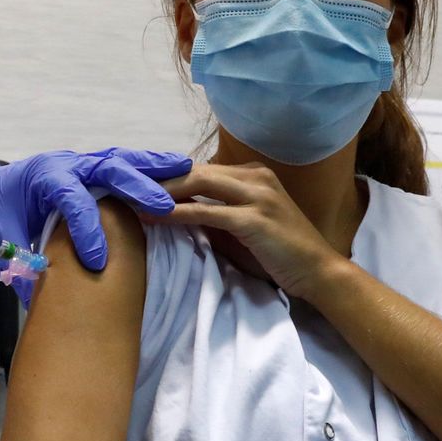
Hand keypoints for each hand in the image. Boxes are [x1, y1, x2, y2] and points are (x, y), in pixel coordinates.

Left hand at [0, 147, 190, 270]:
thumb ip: (14, 258)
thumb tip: (36, 290)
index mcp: (39, 178)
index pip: (68, 197)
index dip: (85, 228)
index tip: (98, 262)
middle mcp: (63, 163)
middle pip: (103, 168)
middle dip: (133, 186)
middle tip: (162, 207)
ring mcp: (79, 163)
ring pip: (119, 160)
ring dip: (152, 166)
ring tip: (185, 169)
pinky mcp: (89, 169)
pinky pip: (122, 165)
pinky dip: (148, 167)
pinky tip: (176, 169)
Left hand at [146, 163, 343, 298]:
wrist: (319, 272)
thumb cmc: (278, 253)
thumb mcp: (242, 225)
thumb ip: (213, 212)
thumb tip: (171, 209)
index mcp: (251, 174)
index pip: (198, 168)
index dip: (165, 174)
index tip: (134, 181)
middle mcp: (254, 177)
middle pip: (193, 171)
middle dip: (156, 178)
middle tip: (122, 185)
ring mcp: (257, 195)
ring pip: (197, 184)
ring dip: (160, 192)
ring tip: (129, 197)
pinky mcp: (254, 219)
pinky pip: (207, 211)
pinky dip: (177, 213)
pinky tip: (153, 217)